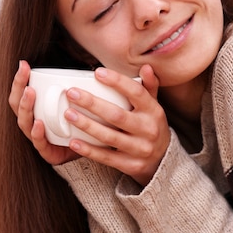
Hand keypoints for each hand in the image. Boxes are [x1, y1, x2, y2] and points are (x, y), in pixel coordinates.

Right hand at [8, 61, 79, 165]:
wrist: (95, 150)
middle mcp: (34, 124)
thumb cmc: (84, 124)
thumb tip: (88, 67)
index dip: (19, 79)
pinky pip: (39, 143)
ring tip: (30, 93)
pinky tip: (39, 123)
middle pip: (18, 106)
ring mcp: (39, 139)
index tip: (24, 64)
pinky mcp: (48, 154)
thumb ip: (78, 88)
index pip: (22, 93)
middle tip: (25, 74)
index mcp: (37, 111)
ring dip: (26, 107)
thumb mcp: (80, 103)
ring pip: (25, 123)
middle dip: (19, 89)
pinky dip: (38, 133)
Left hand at [64, 64, 170, 185]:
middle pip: (117, 115)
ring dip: (87, 125)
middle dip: (92, 103)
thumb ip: (149, 87)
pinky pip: (107, 157)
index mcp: (154, 111)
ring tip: (68, 114)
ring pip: (109, 137)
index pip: (136, 92)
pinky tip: (73, 142)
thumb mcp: (154, 106)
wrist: (163, 160)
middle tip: (72, 93)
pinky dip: (89, 150)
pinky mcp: (131, 165)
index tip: (97, 73)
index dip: (117, 82)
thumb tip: (145, 67)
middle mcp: (148, 130)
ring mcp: (140, 149)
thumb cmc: (151, 126)